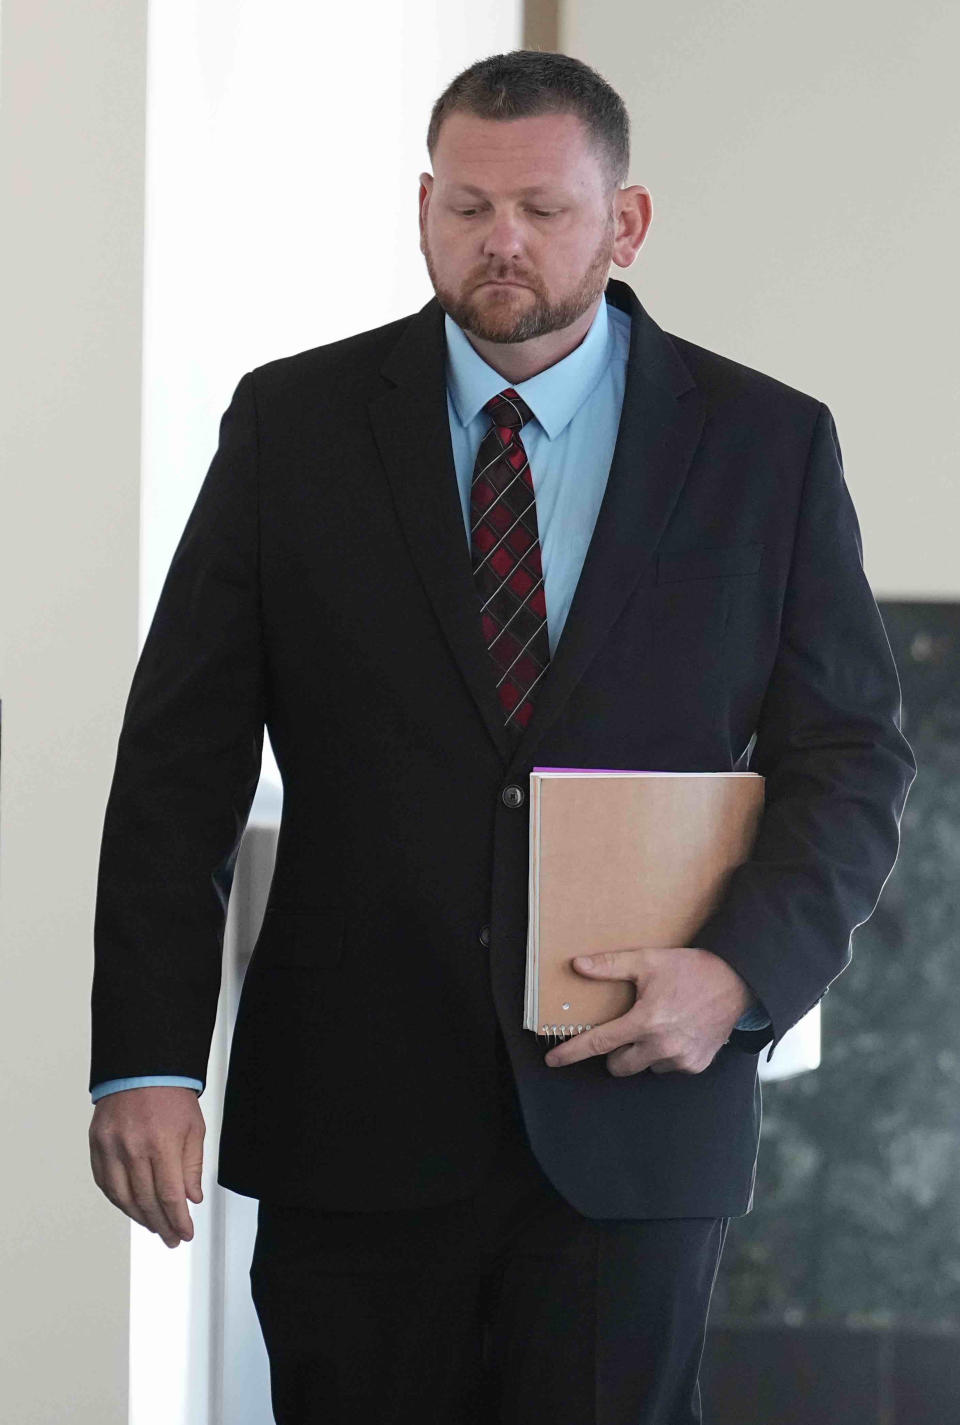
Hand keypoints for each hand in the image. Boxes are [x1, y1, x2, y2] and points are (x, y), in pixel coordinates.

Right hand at [89, 1086, 204, 1247]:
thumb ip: (192, 1166)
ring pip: (123, 1197)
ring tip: (154, 1227)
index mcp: (162, 1143)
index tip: (184, 1232)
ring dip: (139, 1218)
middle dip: (161, 1225)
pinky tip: (130, 1208)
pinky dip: (118, 1201)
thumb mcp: (194, 1128)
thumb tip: (192, 1198)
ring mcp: (111, 1147)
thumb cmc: (170, 1094)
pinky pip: (105, 1183)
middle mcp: (133, 1148)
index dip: (178, 1220)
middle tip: (171, 1238)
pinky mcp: (96, 1145)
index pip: (170, 1195)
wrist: (141, 1068)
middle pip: (146, 1201)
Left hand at [543, 946, 756, 1076]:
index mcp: (645, 1021)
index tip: (552, 1060)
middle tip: (627, 1029)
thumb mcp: (648, 960)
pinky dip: (665, 1055)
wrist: (736, 982)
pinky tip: (676, 1033)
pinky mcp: (695, 1066)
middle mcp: (661, 1045)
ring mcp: (680, 1059)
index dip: (572, 1052)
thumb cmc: (690, 969)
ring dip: (642, 1053)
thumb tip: (577, 965)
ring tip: (659, 1025)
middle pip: (618, 1065)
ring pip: (644, 1067)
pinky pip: (667, 1068)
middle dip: (615, 1053)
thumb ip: (610, 965)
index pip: (599, 1043)